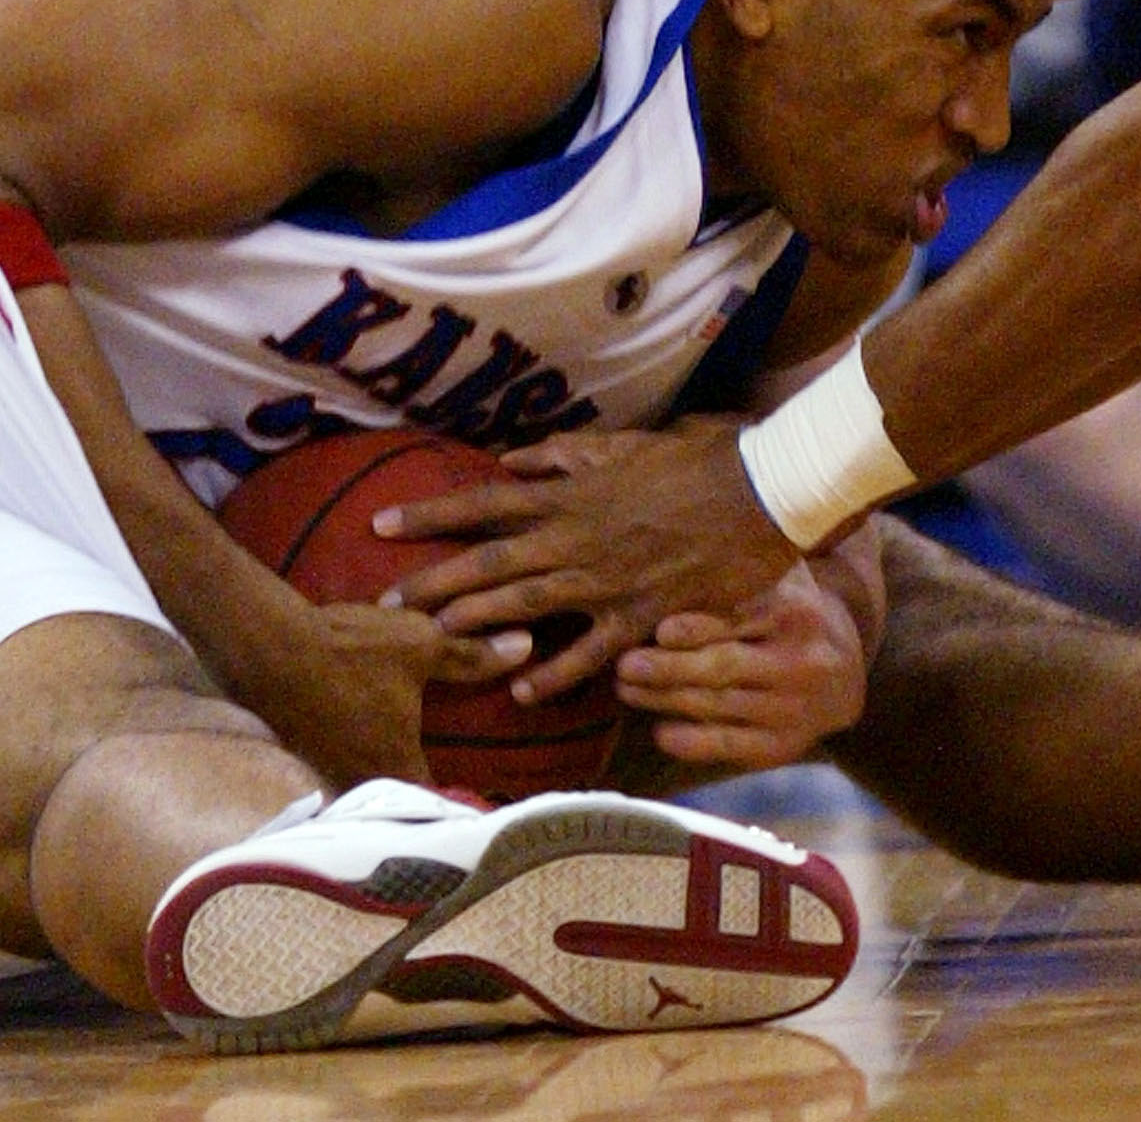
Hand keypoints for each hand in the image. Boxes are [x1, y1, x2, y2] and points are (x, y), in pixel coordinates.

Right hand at [220, 594, 532, 790]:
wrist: (269, 644)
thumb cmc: (350, 649)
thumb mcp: (421, 644)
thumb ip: (473, 654)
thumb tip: (526, 646)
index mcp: (396, 765)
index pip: (438, 805)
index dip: (462, 809)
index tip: (482, 815)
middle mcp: (360, 781)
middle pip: (401, 806)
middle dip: (426, 806)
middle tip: (454, 802)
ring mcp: (328, 770)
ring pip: (369, 791)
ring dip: (390, 789)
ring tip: (416, 784)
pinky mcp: (305, 753)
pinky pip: (342, 772)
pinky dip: (360, 767)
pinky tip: (368, 749)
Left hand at [376, 418, 805, 704]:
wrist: (759, 493)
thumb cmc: (696, 463)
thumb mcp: (627, 448)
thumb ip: (567, 457)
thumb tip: (513, 460)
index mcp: (571, 495)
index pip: (485, 503)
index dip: (431, 514)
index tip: (382, 524)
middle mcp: (576, 539)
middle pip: (490, 561)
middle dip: (434, 580)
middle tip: (385, 600)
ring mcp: (606, 581)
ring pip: (525, 604)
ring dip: (474, 621)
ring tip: (431, 637)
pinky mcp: (639, 615)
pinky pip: (588, 652)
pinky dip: (554, 673)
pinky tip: (521, 691)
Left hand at [614, 561, 866, 770]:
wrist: (846, 671)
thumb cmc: (791, 613)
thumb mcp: (782, 580)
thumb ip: (742, 567)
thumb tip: (677, 546)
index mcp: (797, 613)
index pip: (742, 620)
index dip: (698, 627)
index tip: (660, 630)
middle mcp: (802, 662)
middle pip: (724, 667)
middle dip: (668, 667)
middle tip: (625, 664)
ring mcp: (795, 708)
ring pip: (719, 706)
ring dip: (665, 699)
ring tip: (626, 688)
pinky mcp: (784, 745)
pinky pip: (731, 745)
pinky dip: (693, 741)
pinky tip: (661, 732)